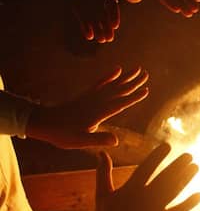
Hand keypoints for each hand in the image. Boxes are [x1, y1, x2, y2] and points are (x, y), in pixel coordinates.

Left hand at [26, 67, 148, 148]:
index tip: (145, 91)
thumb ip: (98, 139)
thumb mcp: (79, 140)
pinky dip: (110, 76)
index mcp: (97, 113)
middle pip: (118, 90)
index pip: (119, 104)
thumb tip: (116, 140)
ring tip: (137, 70)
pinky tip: (117, 70)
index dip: (133, 98)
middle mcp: (96, 102)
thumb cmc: (61, 134)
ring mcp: (91, 96)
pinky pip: (101, 83)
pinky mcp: (86, 95)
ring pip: (112, 85)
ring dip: (125, 77)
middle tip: (146, 74)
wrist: (43, 122)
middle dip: (133, 83)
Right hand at [85, 144, 199, 210]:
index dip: (156, 157)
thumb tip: (102, 152)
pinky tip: (199, 195)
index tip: (167, 146)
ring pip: (173, 192)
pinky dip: (189, 204)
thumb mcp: (102, 195)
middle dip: (177, 166)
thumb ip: (103, 172)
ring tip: (196, 167)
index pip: (145, 169)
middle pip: (164, 178)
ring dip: (186, 179)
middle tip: (189, 155)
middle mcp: (143, 199)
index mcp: (129, 189)